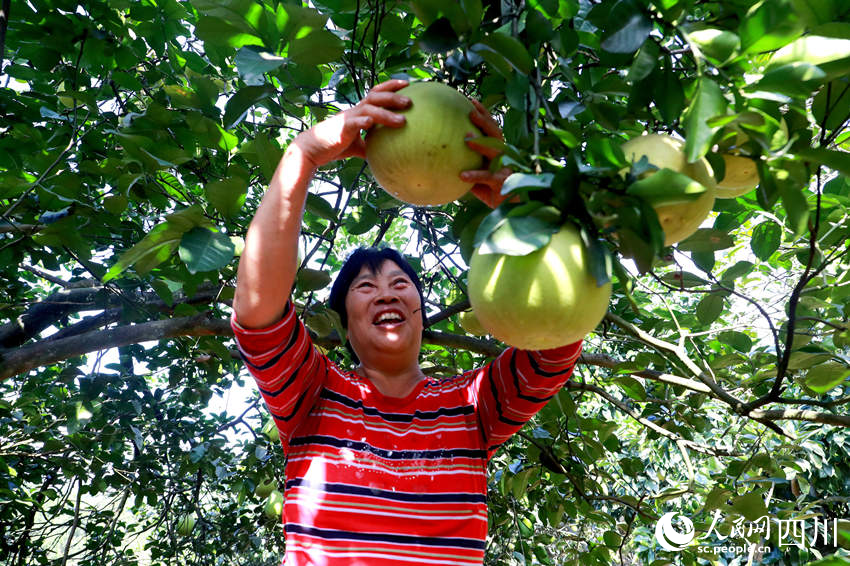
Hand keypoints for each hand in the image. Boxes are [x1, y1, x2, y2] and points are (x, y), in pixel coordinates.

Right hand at [292, 79, 410, 167]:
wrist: (312, 149)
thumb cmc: (335, 146)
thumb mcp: (358, 146)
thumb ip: (372, 146)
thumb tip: (389, 156)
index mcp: (359, 111)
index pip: (376, 93)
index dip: (391, 86)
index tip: (408, 84)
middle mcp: (355, 110)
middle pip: (376, 96)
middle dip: (393, 96)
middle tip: (410, 101)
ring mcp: (348, 118)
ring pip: (369, 109)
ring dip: (386, 113)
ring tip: (402, 121)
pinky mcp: (342, 128)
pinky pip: (354, 123)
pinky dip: (363, 122)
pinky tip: (372, 123)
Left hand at [460, 99, 513, 208]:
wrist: (508, 207)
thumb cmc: (491, 188)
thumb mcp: (478, 172)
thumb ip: (467, 162)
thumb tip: (442, 152)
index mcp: (498, 151)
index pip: (491, 129)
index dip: (484, 114)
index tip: (472, 101)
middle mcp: (504, 156)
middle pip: (495, 134)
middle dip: (484, 121)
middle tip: (470, 113)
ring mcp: (504, 168)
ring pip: (494, 152)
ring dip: (481, 144)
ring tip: (467, 139)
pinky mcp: (501, 183)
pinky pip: (486, 178)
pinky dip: (474, 176)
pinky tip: (462, 175)